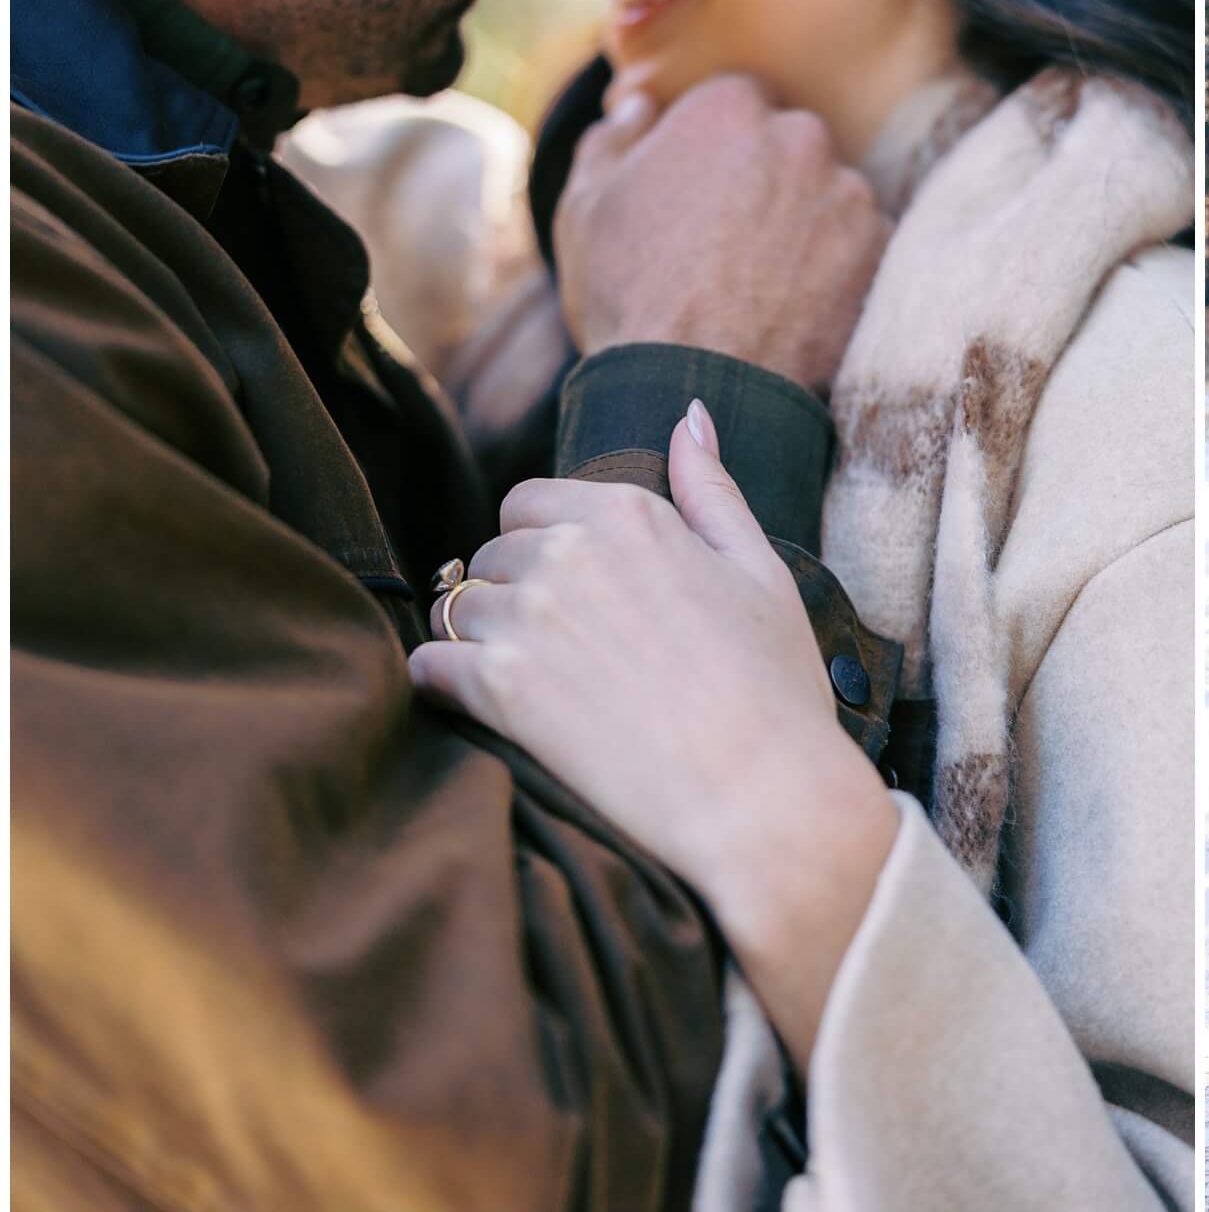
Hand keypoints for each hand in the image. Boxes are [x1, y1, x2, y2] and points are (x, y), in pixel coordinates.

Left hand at [410, 399, 897, 1066]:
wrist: (762, 796)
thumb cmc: (775, 688)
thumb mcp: (760, 571)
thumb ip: (711, 489)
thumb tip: (689, 415)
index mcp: (631, 513)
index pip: (528, 502)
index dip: (541, 546)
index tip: (571, 595)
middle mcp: (570, 552)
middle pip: (487, 554)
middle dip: (508, 593)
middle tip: (555, 651)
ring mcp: (530, 618)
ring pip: (454, 608)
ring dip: (473, 640)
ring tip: (525, 685)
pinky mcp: (500, 688)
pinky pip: (430, 667)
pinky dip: (444, 685)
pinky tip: (486, 709)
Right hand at [554, 75, 890, 394]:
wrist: (695, 386)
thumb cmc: (629, 294)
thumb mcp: (585, 208)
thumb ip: (613, 140)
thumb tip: (639, 106)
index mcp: (725, 110)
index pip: (736, 100)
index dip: (717, 144)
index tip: (702, 189)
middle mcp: (798, 136)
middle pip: (789, 141)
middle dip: (767, 176)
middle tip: (731, 240)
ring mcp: (847, 190)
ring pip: (829, 191)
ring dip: (807, 219)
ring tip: (765, 280)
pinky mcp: (879, 247)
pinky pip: (862, 241)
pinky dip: (839, 263)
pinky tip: (799, 301)